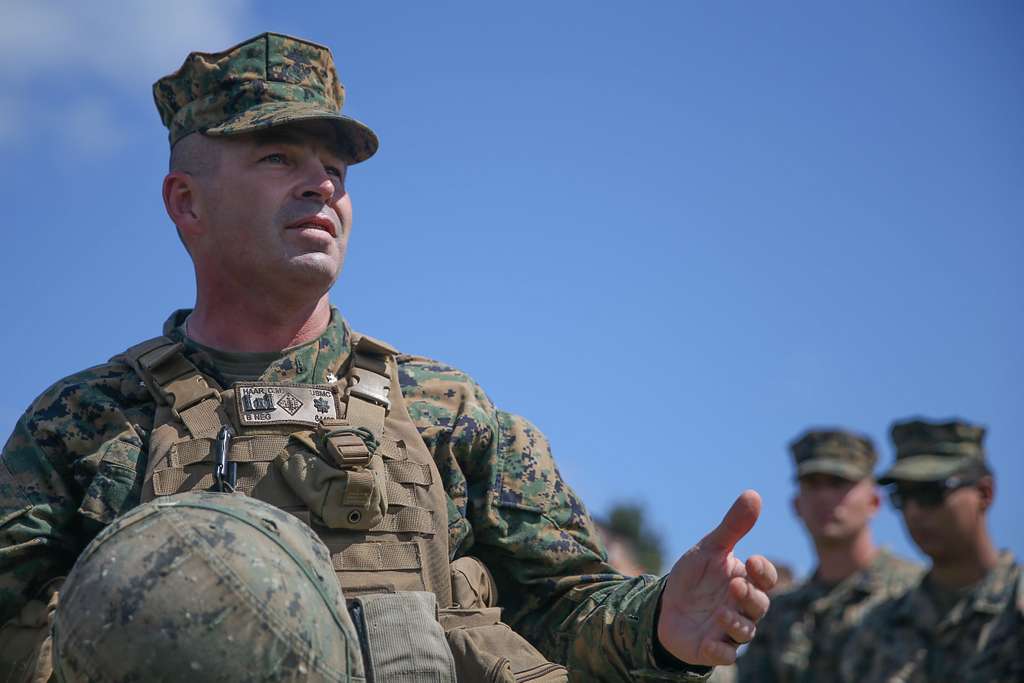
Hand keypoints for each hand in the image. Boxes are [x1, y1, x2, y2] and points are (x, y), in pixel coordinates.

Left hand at [656, 490, 776, 665]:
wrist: (665, 605)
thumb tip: (754, 494)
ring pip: (746, 632)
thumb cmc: (694, 577)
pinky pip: (725, 656)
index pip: (766, 579)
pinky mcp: (712, 649)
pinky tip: (709, 643)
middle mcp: (742, 608)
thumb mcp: (709, 549)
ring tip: (720, 610)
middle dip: (750, 597)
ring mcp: (728, 630)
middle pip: (759, 606)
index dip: (763, 572)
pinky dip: (720, 651)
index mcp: (745, 581)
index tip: (751, 561)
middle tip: (735, 586)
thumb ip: (733, 526)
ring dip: (737, 623)